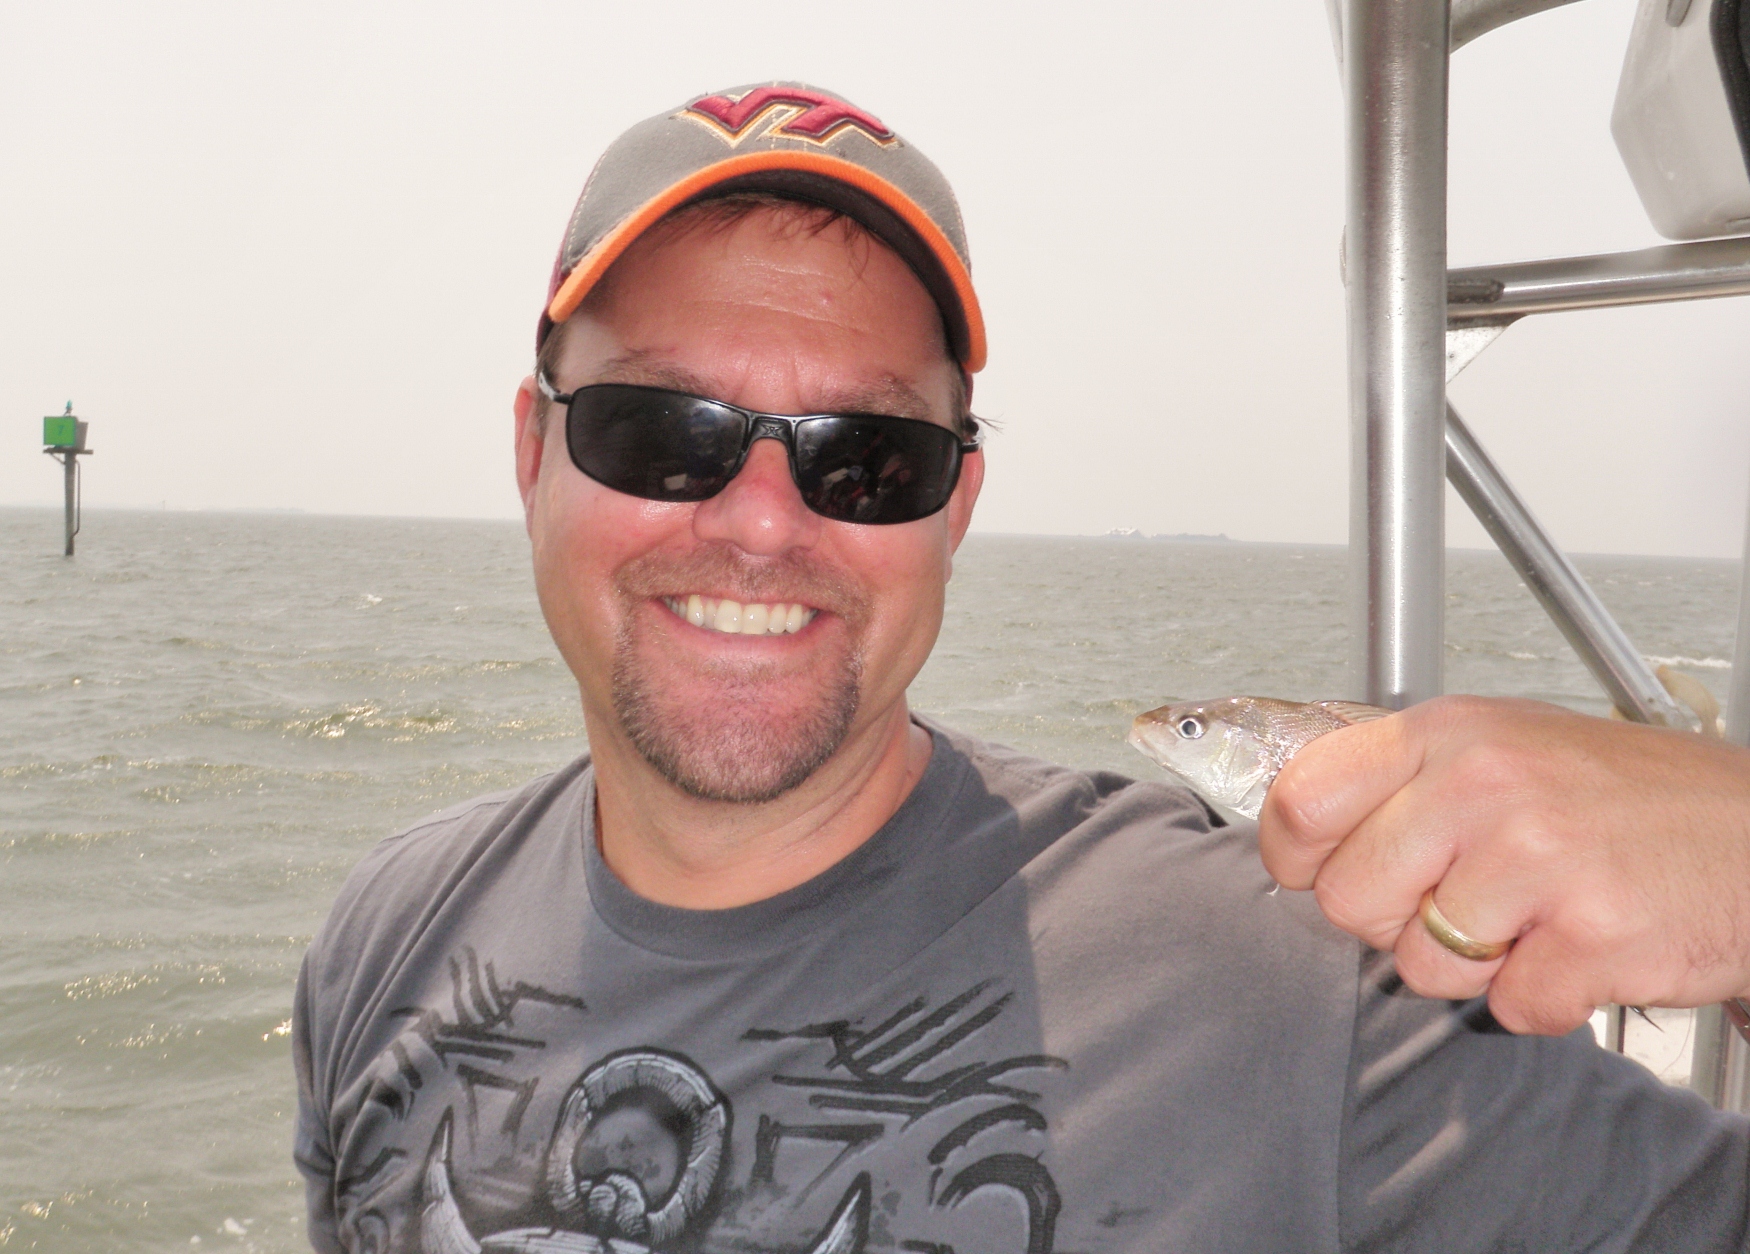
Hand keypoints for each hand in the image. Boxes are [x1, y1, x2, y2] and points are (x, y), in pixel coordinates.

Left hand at [1257, 695, 1749, 1033]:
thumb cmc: (1627, 797)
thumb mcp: (1502, 746)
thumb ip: (1403, 780)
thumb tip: (1302, 824)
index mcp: (1448, 734)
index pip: (1302, 798)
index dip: (1296, 854)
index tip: (1317, 869)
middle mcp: (1484, 786)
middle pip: (1348, 899)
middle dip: (1394, 921)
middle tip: (1460, 901)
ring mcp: (1539, 859)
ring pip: (1422, 966)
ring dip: (1475, 964)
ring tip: (1535, 914)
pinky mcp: (1593, 935)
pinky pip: (1509, 1007)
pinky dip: (1545, 996)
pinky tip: (1581, 944)